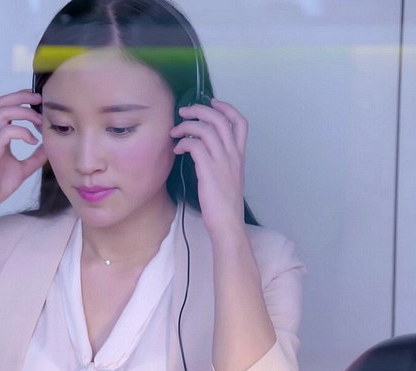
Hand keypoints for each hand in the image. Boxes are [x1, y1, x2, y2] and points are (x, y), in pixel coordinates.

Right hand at [0, 89, 47, 213]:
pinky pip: (7, 132)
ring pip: (3, 112)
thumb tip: (49, 148)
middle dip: (22, 96)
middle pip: (2, 102)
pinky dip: (23, 133)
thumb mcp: (23, 168)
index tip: (39, 102)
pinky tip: (32, 142)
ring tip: (39, 121)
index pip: (4, 106)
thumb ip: (35, 157)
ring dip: (25, 113)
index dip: (21, 98)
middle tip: (40, 100)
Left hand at [170, 98, 247, 236]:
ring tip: (175, 131)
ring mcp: (222, 161)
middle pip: (220, 119)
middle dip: (200, 109)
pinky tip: (177, 149)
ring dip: (187, 125)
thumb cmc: (225, 206)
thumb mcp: (229, 179)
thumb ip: (221, 162)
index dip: (226, 108)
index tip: (212, 102)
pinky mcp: (209, 170)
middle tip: (184, 111)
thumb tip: (202, 152)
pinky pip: (194, 145)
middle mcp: (233, 155)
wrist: (228, 224)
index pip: (240, 122)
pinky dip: (183, 142)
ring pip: (206, 128)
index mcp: (239, 156)